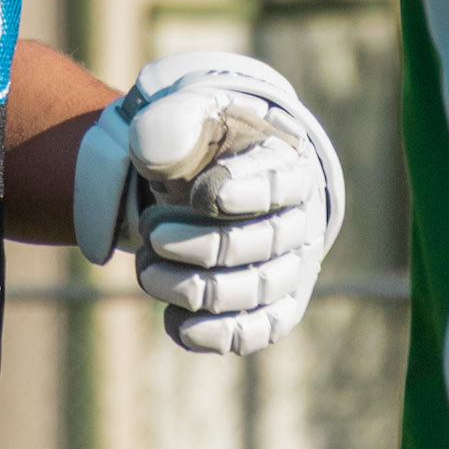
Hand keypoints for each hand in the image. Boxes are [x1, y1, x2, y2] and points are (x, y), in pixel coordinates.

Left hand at [74, 51, 343, 356]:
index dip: (242, 191)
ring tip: (148, 271)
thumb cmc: (198, 142)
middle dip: (200, 244)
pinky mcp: (275, 308)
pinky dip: (214, 333)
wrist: (201, 176)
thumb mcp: (185, 115)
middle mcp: (300, 220)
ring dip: (194, 287)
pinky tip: (175, 321)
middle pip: (261, 244)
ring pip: (253, 291)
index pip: (279, 183)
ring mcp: (291, 268)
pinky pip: (256, 332)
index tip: (200, 192)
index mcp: (286, 162)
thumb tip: (157, 158)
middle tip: (152, 234)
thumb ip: (170, 123)